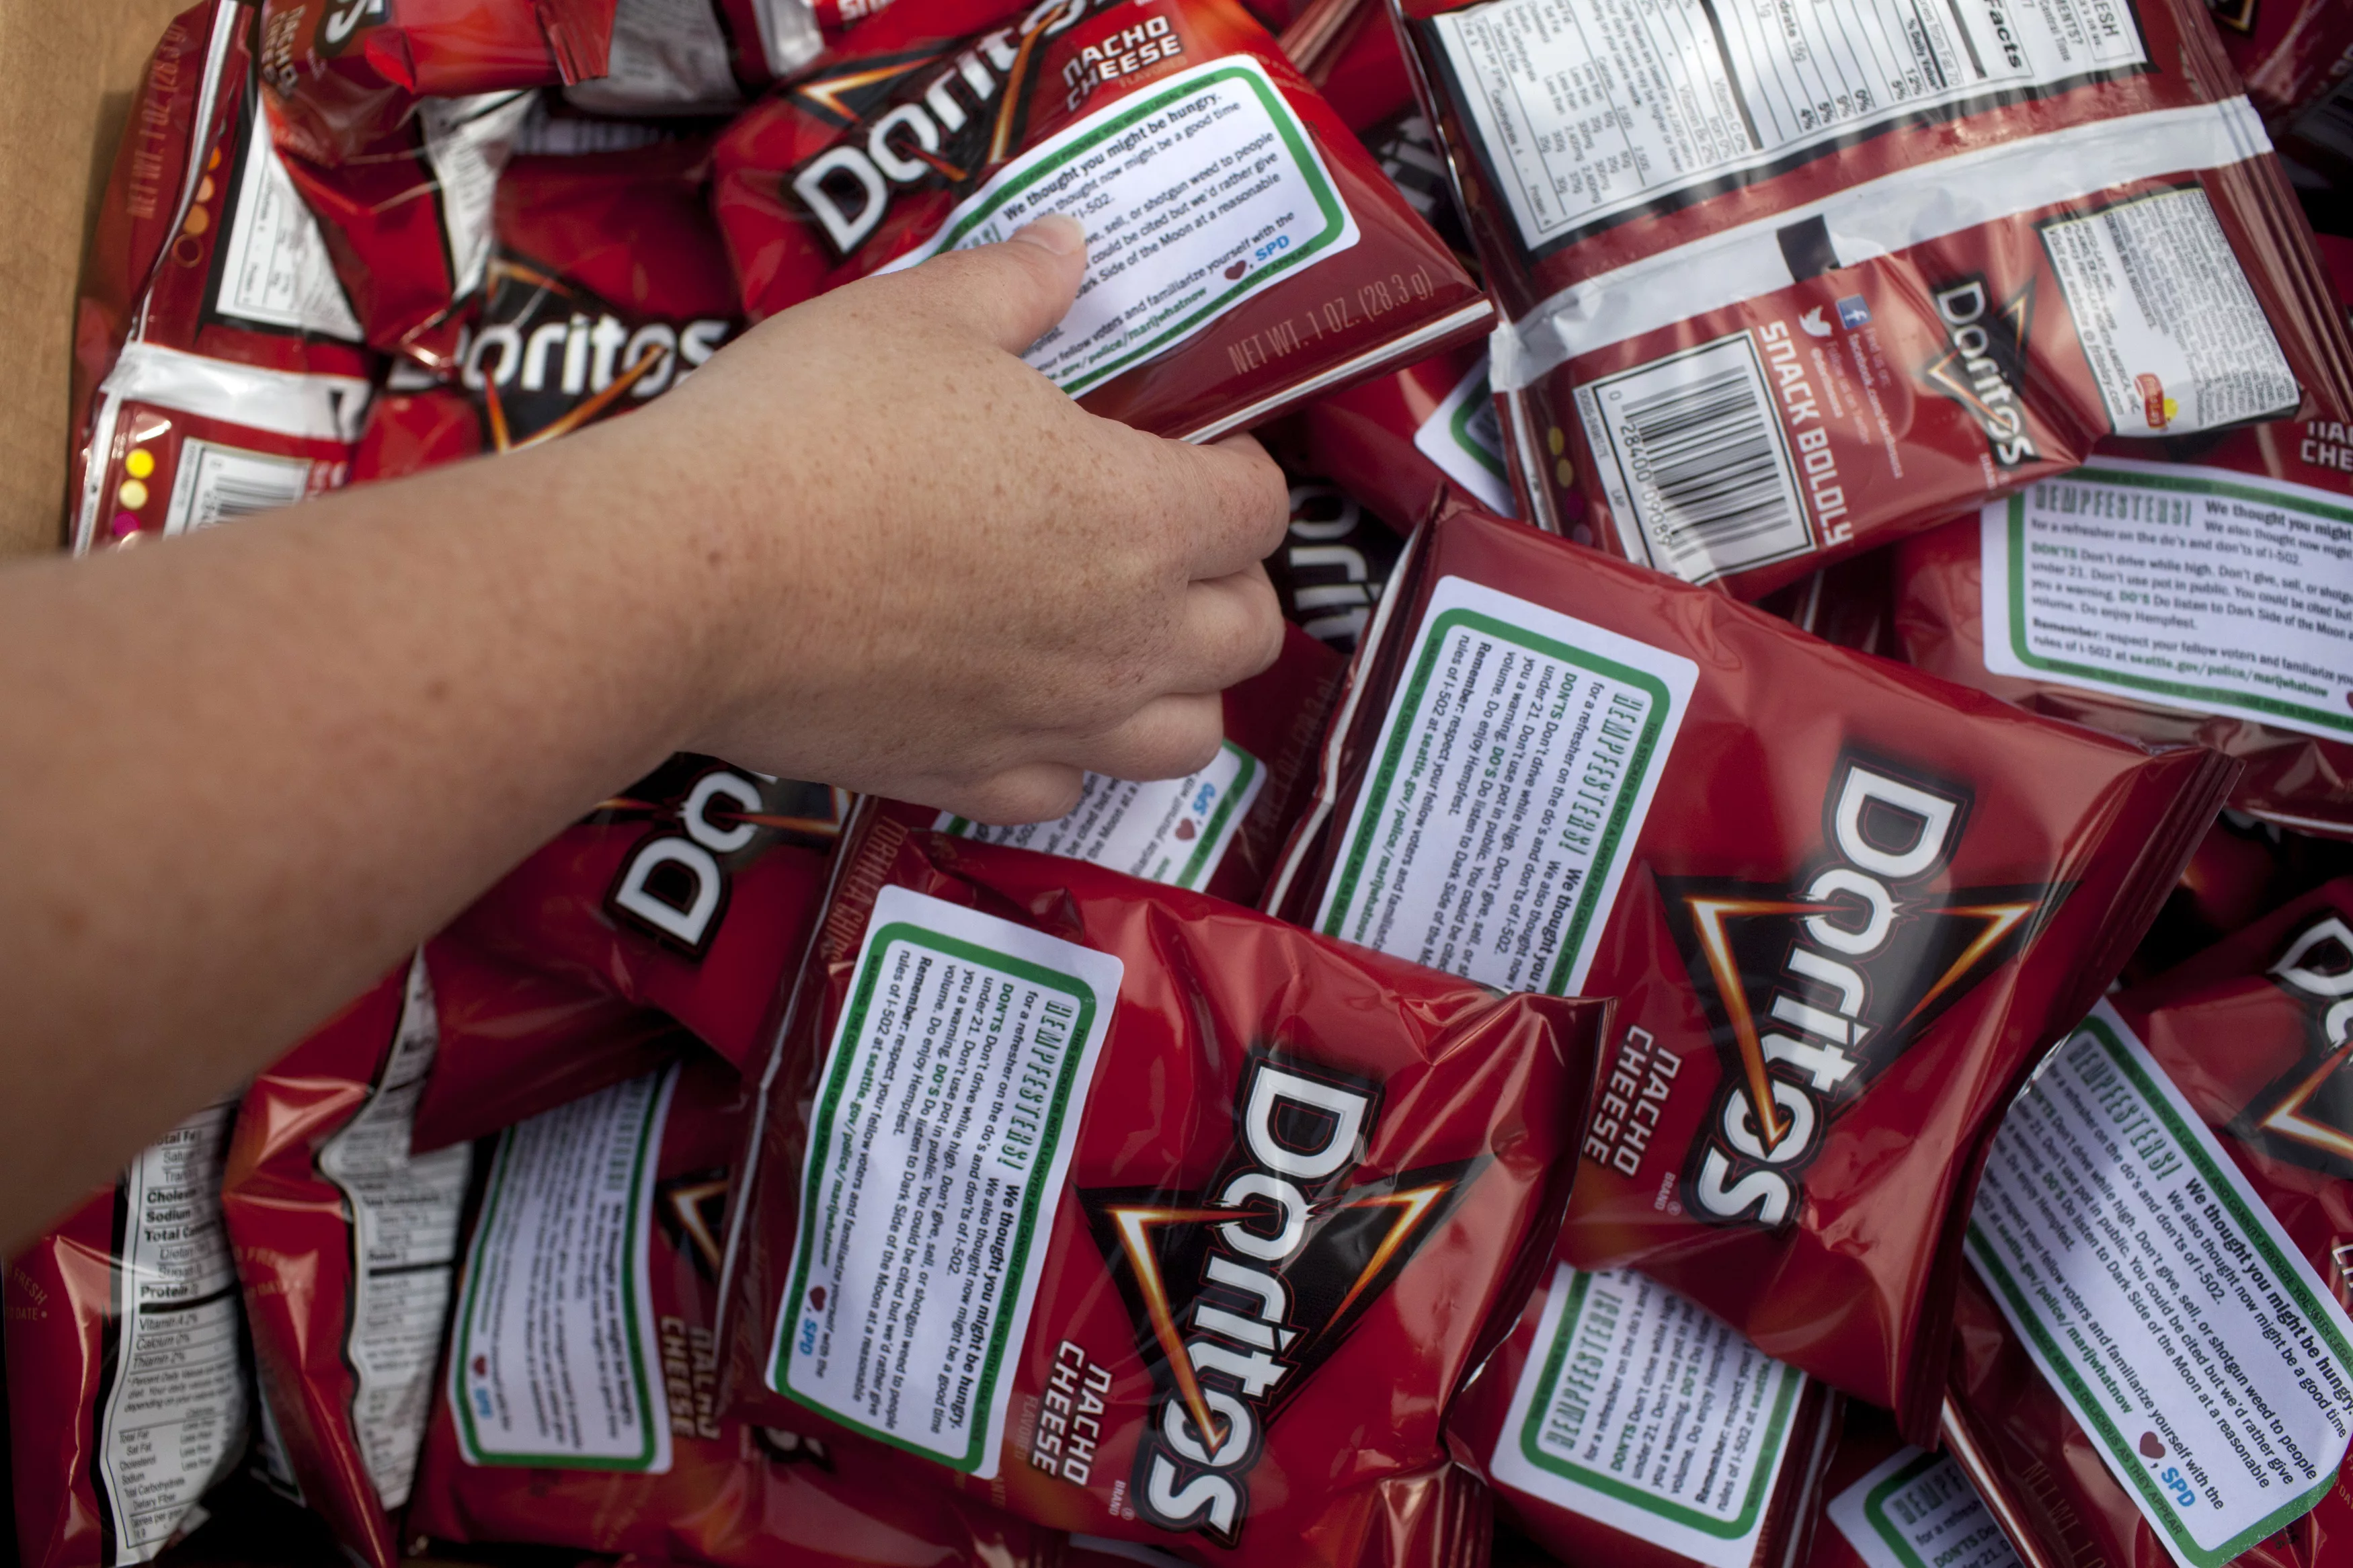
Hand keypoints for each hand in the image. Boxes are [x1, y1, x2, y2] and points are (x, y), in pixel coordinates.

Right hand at [626, 214, 1290, 823]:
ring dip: (1180, 693)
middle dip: (1232, 586)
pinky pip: (1062, 793)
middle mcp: (1122, 639)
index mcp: (1140, 517)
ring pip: (1186, 741)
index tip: (1194, 447)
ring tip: (1128, 646)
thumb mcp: (919, 316)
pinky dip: (1065, 759)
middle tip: (1172, 544)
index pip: (1259, 510)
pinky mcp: (965, 778)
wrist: (690, 575)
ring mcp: (1049, 724)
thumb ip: (1015, 285)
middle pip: (1250, 636)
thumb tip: (1066, 246)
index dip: (1241, 471)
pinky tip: (1023, 711)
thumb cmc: (813, 429)